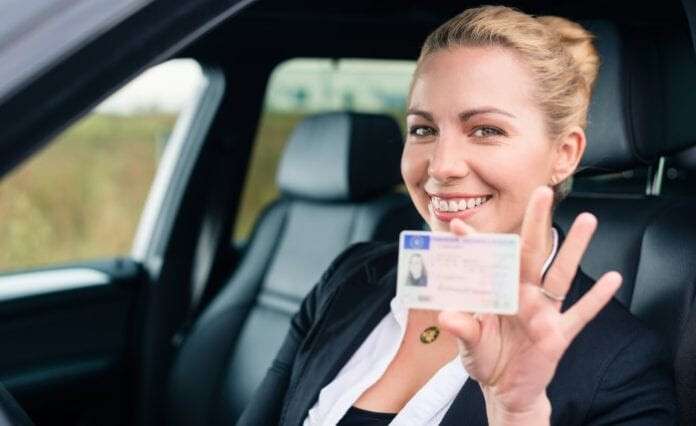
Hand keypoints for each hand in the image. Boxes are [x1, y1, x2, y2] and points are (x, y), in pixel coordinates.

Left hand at [438, 186, 621, 424]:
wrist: (507, 391)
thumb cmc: (486, 360)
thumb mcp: (470, 347)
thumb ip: (463, 330)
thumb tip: (447, 315)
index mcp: (497, 294)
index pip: (486, 263)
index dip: (474, 244)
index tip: (458, 224)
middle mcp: (522, 296)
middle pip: (531, 254)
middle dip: (535, 224)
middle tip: (542, 193)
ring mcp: (543, 313)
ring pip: (560, 275)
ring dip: (574, 249)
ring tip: (588, 221)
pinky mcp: (558, 334)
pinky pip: (580, 314)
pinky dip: (596, 299)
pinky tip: (615, 279)